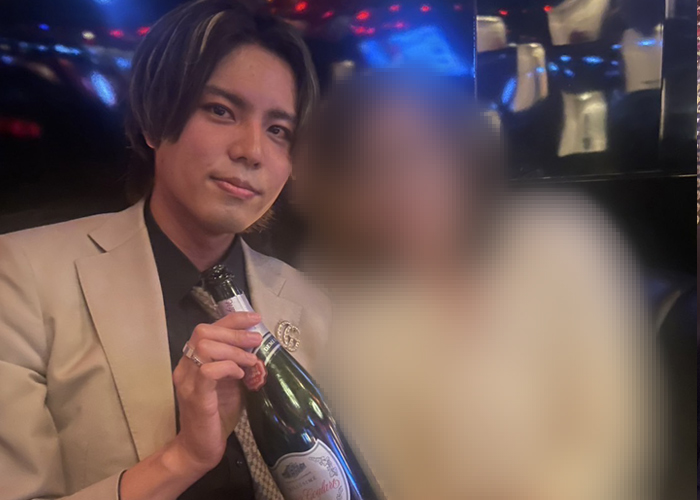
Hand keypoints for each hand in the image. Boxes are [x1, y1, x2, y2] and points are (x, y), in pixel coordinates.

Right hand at [171, 311, 261, 472]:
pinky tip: (240, 374)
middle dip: (235, 333)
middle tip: (256, 341)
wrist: (199, 448)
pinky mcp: (195, 397)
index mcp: (193, 360)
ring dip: (234, 351)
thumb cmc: (217, 415)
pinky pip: (208, 371)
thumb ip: (238, 362)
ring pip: (206, 348)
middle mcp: (185, 366)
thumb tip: (257, 344)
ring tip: (251, 361)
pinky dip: (228, 367)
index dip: (233, 320)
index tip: (255, 319)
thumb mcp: (231, 382)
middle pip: (204, 332)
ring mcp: (188, 381)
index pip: (208, 328)